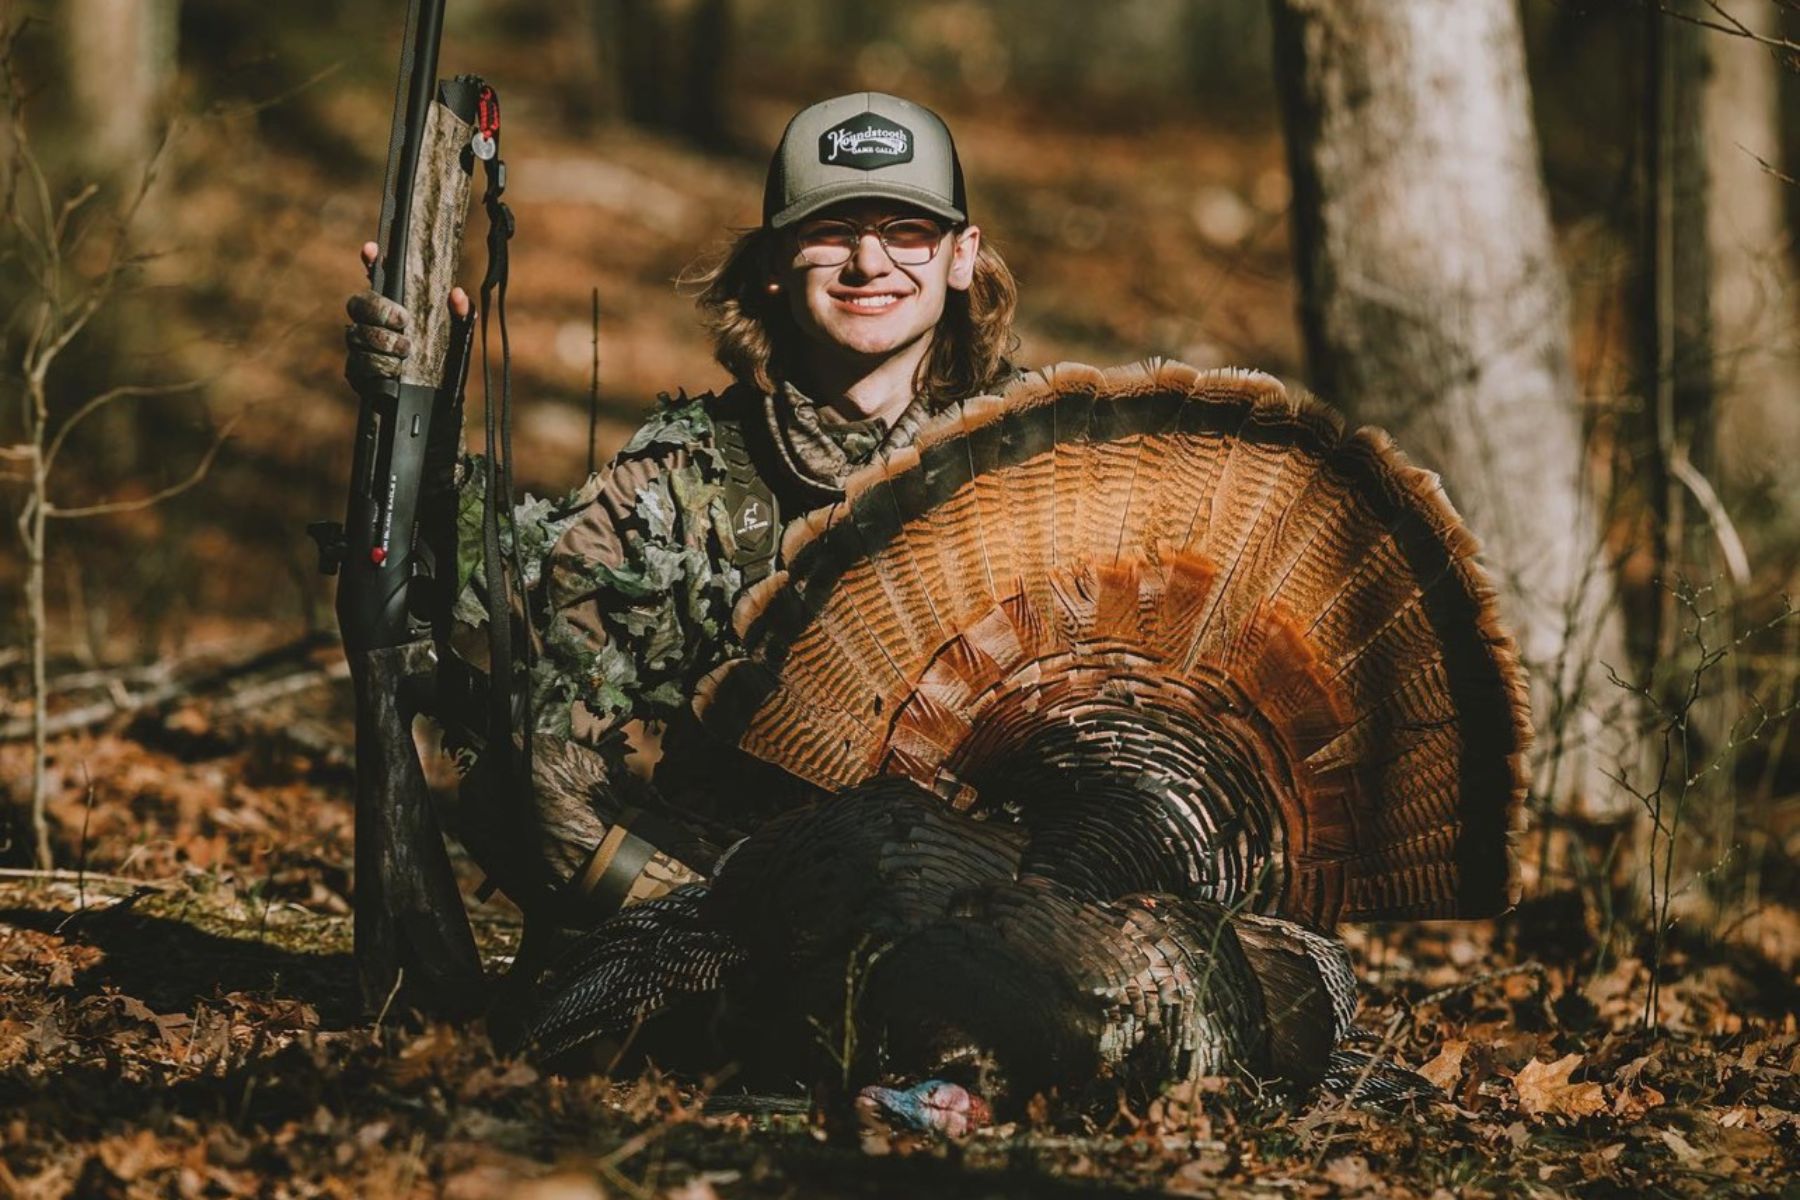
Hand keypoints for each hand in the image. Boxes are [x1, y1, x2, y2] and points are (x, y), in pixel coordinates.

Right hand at [344, 242, 472, 384]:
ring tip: (405, 351)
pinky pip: (355, 365)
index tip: (372, 250)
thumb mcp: (458, 338)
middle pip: (357, 304)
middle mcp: (372, 323)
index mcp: (394, 307)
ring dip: (381, 342)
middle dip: (379, 310)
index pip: (377, 277)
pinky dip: (374, 366)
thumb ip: (460, 316)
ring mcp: (360, 347)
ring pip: (355, 335)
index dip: (371, 261)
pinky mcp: (356, 373)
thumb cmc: (445, 363)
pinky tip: (391, 371)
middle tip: (403, 322)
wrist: (438, 404)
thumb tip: (457, 295)